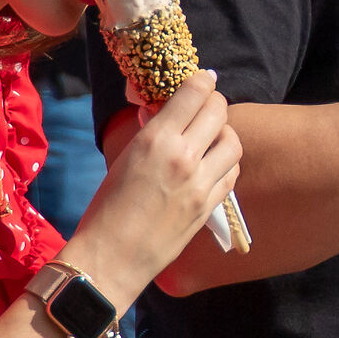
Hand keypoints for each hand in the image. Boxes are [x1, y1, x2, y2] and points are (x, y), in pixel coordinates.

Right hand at [64, 70, 241, 301]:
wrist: (112, 257)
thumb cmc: (106, 208)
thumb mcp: (123, 159)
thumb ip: (150, 134)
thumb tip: (165, 114)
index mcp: (156, 140)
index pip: (193, 93)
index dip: (201, 81)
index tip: (202, 80)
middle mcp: (183, 157)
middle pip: (219, 111)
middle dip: (214, 103)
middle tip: (205, 107)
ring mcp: (201, 183)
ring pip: (233, 142)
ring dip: (225, 133)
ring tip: (212, 138)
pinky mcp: (209, 206)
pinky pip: (231, 173)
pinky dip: (227, 163)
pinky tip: (214, 166)